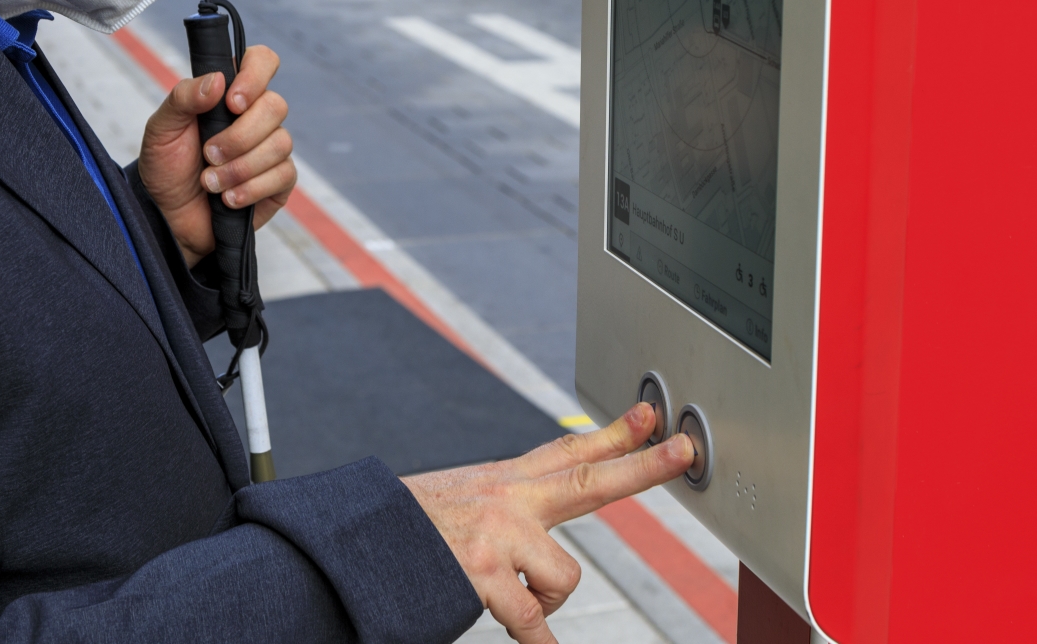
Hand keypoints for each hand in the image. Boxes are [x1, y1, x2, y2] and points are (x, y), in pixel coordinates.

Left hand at [136, 44, 295, 265]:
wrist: (169, 217)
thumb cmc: (167, 167)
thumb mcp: (161, 130)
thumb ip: (183, 98)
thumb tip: (217, 80)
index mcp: (230, 93)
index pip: (262, 61)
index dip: (255, 75)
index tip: (231, 102)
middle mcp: (257, 116)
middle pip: (275, 106)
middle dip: (239, 136)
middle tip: (208, 154)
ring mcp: (272, 148)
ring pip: (280, 143)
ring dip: (240, 167)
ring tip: (210, 182)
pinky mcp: (280, 181)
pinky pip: (283, 175)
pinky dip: (251, 188)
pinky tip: (228, 198)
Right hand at [403, 403, 694, 643]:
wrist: (352, 540)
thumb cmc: (403, 531)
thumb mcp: (458, 504)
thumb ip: (502, 513)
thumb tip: (538, 545)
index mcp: (502, 482)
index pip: (566, 451)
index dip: (613, 434)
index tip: (651, 416)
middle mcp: (506, 498)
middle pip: (591, 478)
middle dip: (645, 465)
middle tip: (685, 450)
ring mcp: (496, 532)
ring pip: (564, 578)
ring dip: (541, 604)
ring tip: (505, 605)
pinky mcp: (482, 571)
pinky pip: (532, 621)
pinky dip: (532, 640)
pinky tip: (529, 642)